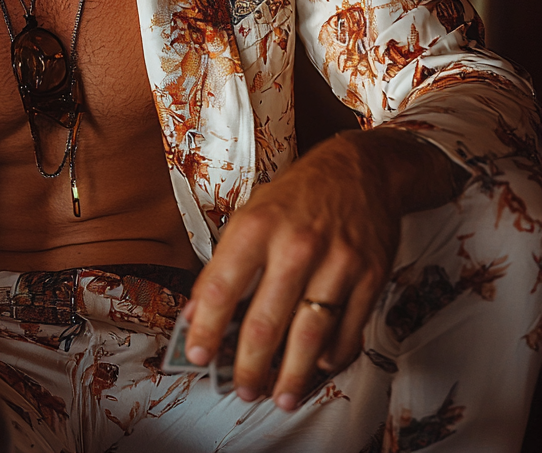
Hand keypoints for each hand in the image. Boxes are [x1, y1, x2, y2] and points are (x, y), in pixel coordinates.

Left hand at [181, 129, 457, 409]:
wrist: (361, 169)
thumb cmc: (298, 194)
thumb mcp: (252, 214)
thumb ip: (225, 262)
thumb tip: (196, 309)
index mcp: (258, 225)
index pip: (223, 286)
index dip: (205, 326)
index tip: (195, 354)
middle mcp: (296, 245)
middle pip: (266, 321)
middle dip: (249, 365)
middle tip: (241, 388)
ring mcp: (337, 262)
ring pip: (309, 335)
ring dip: (291, 375)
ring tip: (277, 396)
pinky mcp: (370, 277)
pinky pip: (349, 331)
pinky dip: (331, 357)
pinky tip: (316, 368)